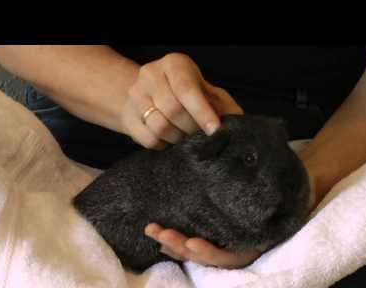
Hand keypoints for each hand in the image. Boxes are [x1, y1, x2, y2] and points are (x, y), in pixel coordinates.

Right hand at [120, 53, 242, 148]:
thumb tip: (238, 125)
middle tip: (200, 136)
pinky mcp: (127, 116)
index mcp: (174, 64)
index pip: (187, 89)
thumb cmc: (186, 94)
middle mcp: (150, 74)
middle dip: (191, 128)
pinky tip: (170, 140)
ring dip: (178, 139)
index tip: (215, 130)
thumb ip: (223, 106)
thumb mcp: (207, 92)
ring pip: (159, 127)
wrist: (148, 96)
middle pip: (172, 110)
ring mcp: (135, 96)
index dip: (202, 112)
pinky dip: (164, 145)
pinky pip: (148, 139)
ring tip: (185, 137)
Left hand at [143, 155, 318, 268]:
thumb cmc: (289, 183)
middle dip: (181, 246)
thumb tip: (255, 169)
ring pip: (198, 252)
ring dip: (173, 243)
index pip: (231, 257)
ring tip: (153, 230)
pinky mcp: (217, 232)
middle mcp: (241, 246)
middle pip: (208, 256)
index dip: (210, 252)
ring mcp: (227, 240)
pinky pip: (195, 243)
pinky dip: (177, 242)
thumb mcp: (286, 185)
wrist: (290, 182)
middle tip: (160, 233)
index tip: (192, 242)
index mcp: (257, 241)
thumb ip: (272, 188)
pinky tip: (160, 235)